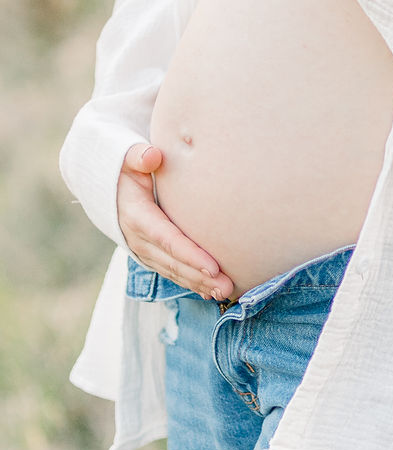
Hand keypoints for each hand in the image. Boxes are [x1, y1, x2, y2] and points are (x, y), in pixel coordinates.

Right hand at [117, 144, 234, 299]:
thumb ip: (139, 156)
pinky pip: (172, 272)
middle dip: (200, 276)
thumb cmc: (127, 168)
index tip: (213, 266)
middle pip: (172, 262)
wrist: (108, 188)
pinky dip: (191, 283)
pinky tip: (211, 291)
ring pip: (173, 271)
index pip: (166, 238)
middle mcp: (138, 239)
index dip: (189, 254)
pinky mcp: (151, 255)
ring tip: (226, 292)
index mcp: (136, 216)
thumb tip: (153, 156)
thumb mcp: (128, 158)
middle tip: (227, 287)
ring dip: (199, 284)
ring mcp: (143, 250)